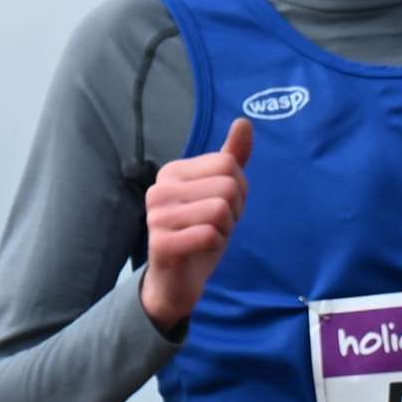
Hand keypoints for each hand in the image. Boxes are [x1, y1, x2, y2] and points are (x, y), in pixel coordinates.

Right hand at [141, 118, 253, 332]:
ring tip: (208, 236)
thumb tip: (244, 121)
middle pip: (228, 186)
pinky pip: (210, 235)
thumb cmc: (200, 231)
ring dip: (225, 229)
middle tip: (217, 226)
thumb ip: (232, 157)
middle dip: (234, 211)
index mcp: (174, 171)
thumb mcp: (221, 192)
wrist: (177, 280)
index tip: (224, 207)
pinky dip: (216, 244)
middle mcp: (160, 188)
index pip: (229, 164)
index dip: (239, 190)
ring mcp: (156, 216)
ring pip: (221, 210)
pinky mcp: (160, 243)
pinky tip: (201, 250)